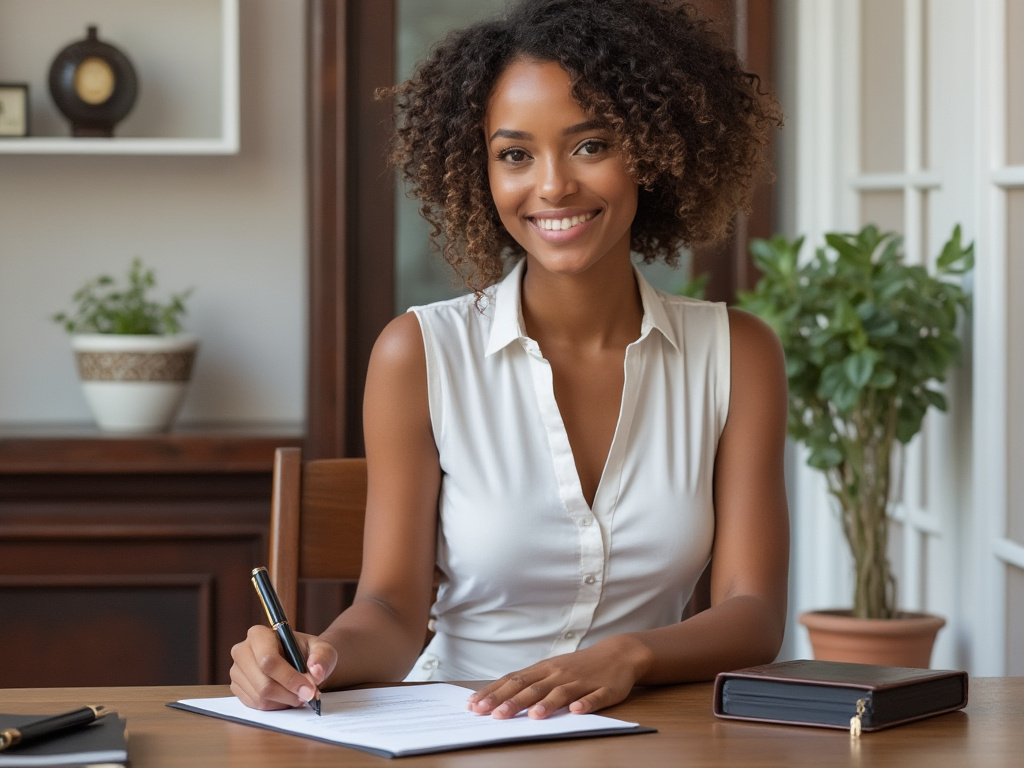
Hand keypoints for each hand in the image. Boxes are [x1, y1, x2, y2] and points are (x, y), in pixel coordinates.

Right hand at [229, 625, 337, 710]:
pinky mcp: (237, 688)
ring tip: (299, 694)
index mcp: (259, 634)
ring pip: (260, 698)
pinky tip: (286, 696)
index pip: (268, 660)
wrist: (298, 660)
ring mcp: (237, 671)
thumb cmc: (308, 652)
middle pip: (263, 684)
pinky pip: (256, 705)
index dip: (290, 678)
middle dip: (290, 694)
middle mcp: (242, 651)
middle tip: (309, 696)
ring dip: (285, 701)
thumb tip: (316, 672)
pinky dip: (276, 705)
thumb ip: (322, 657)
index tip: (309, 689)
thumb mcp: (323, 649)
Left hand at [466, 635, 649, 718]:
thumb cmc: (578, 667)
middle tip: (493, 715)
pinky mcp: (604, 689)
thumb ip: (529, 683)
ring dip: (547, 704)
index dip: (494, 693)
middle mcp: (559, 673)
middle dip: (511, 702)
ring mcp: (581, 681)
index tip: (474, 705)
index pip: (513, 680)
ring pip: (562, 693)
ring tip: (533, 716)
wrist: (617, 653)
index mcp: (544, 669)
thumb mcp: (551, 670)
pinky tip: (576, 711)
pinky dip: (586, 704)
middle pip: (532, 687)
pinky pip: (595, 698)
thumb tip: (497, 698)